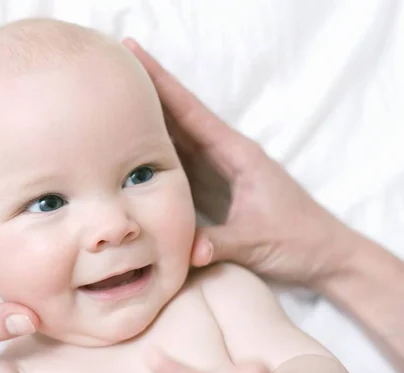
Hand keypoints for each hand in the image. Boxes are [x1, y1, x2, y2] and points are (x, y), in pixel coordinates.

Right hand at [124, 39, 360, 287]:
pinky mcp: (212, 188)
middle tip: (115, 67)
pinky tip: (133, 148)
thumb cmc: (298, 239)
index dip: (161, 83)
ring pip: (177, 137)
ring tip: (116, 101)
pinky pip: (177, 164)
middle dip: (148, 90)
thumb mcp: (258, 241)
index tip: (135, 55)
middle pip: (179, 115)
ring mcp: (217, 170)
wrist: (321, 253)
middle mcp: (225, 155)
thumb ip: (220, 242)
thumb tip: (186, 249)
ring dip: (148, 118)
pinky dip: (154, 152)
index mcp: (237, 154)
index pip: (191, 112)